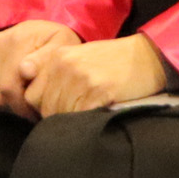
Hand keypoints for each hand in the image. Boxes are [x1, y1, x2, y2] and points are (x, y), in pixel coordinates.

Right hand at [0, 20, 80, 118]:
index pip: (8, 86)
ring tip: (19, 103)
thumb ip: (45, 57)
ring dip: (2, 106)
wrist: (46, 31)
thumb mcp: (62, 44)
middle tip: (29, 111)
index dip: (21, 106)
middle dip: (14, 108)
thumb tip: (24, 71)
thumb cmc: (58, 41)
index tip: (35, 113)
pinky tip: (1, 99)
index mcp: (16, 41)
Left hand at [26, 34, 168, 115]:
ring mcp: (80, 79)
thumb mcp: (79, 58)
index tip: (59, 108)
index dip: (43, 107)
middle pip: (44, 107)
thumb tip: (31, 91)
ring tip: (87, 113)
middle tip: (76, 113)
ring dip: (72, 119)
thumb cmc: (112, 61)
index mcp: (57, 57)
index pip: (32, 95)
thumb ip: (53, 72)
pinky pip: (79, 117)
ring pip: (60, 115)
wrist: (147, 58)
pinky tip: (97, 113)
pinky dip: (86, 120)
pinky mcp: (97, 92)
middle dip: (56, 115)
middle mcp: (64, 66)